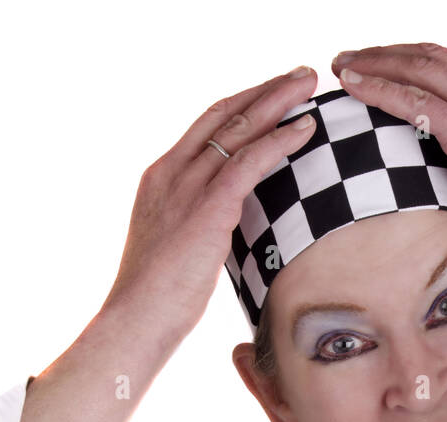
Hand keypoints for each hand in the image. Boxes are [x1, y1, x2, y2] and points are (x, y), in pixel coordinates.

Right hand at [102, 67, 320, 341]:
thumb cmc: (158, 302)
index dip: (241, 105)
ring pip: (239, 129)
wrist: (136, 320)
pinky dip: (280, 140)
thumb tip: (227, 235)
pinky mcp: (207, 208)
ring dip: (279, 101)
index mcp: (160, 180)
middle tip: (300, 75)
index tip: (271, 94)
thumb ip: (200, 230)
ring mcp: (186, 187)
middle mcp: (170, 173)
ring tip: (310, 84)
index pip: (205, 126)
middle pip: (224, 115)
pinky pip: (250, 161)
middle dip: (264, 90)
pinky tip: (306, 127)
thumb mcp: (177, 252)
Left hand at [330, 44, 446, 318]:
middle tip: (350, 58)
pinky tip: (354, 86)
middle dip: (386, 52)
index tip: (382, 65)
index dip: (412, 61)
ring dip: (374, 62)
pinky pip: (413, 98)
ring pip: (417, 66)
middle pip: (429, 55)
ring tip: (341, 66)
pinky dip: (379, 87)